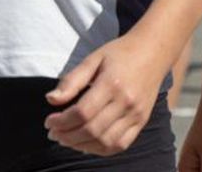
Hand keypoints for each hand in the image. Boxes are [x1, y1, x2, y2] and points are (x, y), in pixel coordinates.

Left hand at [43, 32, 170, 155]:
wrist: (153, 51)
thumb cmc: (120, 53)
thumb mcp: (93, 59)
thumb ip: (72, 80)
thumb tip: (51, 100)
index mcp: (111, 83)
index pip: (82, 112)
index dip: (61, 122)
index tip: (48, 122)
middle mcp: (126, 101)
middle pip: (92, 130)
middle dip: (67, 136)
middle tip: (53, 133)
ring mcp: (136, 114)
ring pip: (105, 141)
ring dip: (81, 145)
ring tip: (66, 140)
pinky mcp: (142, 121)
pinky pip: (120, 144)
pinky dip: (101, 149)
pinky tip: (87, 144)